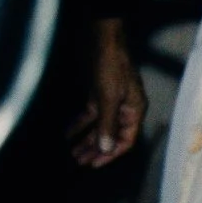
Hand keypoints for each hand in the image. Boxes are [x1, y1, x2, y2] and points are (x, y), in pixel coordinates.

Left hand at [70, 18, 145, 167]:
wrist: (102, 38)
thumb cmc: (109, 65)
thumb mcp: (108, 96)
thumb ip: (107, 123)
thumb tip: (106, 148)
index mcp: (134, 111)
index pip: (125, 141)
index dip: (110, 154)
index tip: (94, 164)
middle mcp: (124, 109)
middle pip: (110, 136)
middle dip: (96, 149)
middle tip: (79, 161)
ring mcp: (110, 101)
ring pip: (99, 127)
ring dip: (86, 139)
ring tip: (73, 153)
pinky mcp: (97, 94)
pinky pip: (89, 114)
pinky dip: (79, 124)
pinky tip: (68, 133)